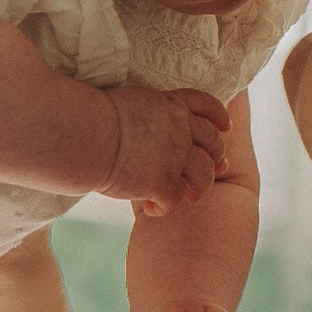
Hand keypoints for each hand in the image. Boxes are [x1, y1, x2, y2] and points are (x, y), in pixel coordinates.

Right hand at [92, 81, 230, 212]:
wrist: (85, 134)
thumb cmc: (92, 116)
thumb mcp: (128, 102)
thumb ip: (145, 114)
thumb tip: (138, 123)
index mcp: (170, 105)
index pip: (205, 105)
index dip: (219, 116)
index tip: (226, 126)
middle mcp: (179, 128)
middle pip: (213, 142)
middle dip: (217, 156)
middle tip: (215, 168)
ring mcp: (175, 156)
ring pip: (204, 174)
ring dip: (199, 187)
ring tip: (188, 195)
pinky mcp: (162, 182)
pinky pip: (175, 200)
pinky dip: (164, 207)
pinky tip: (150, 208)